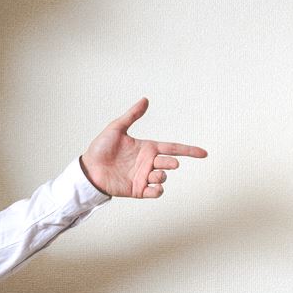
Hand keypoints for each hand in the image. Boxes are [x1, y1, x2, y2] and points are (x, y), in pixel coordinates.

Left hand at [79, 98, 206, 197]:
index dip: (189, 151)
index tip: (204, 153)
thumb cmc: (100, 148)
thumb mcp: (116, 128)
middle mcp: (148, 163)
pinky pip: (155, 192)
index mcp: (147, 148)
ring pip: (163, 177)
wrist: (89, 170)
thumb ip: (132, 115)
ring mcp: (144, 177)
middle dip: (172, 164)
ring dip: (162, 176)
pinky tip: (154, 186)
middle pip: (170, 163)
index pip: (173, 148)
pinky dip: (158, 190)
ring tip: (152, 174)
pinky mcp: (138, 190)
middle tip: (170, 164)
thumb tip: (145, 100)